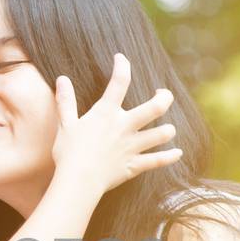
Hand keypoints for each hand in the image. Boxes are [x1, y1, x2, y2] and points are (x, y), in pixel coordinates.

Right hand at [51, 53, 180, 195]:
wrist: (78, 181)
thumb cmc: (69, 153)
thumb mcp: (65, 124)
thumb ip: (66, 101)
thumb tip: (61, 79)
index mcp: (106, 113)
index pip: (119, 82)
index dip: (122, 66)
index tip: (121, 59)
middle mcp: (124, 126)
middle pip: (155, 108)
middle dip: (164, 98)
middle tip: (164, 94)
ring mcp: (132, 146)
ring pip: (161, 134)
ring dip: (168, 130)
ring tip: (168, 128)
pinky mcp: (134, 165)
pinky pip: (157, 160)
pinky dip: (169, 157)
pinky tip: (178, 153)